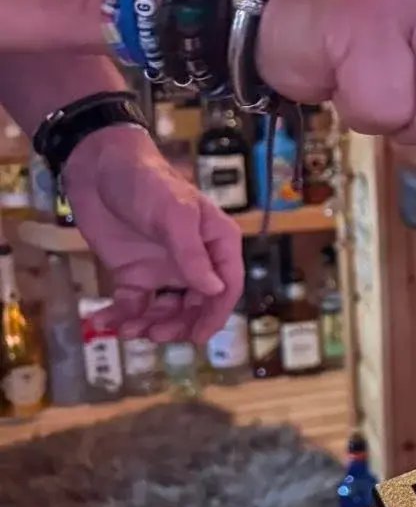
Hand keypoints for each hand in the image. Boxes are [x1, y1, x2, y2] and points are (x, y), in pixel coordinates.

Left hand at [64, 123, 243, 341]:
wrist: (98, 168)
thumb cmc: (147, 184)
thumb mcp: (174, 216)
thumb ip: (193, 255)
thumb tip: (216, 290)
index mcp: (216, 244)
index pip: (227, 286)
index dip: (216, 314)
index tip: (198, 338)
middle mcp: (194, 260)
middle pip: (197, 305)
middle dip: (179, 324)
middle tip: (155, 335)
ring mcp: (163, 268)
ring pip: (166, 310)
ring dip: (149, 325)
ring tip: (127, 330)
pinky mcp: (132, 272)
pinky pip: (132, 303)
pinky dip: (120, 317)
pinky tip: (103, 323)